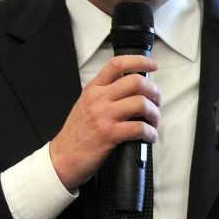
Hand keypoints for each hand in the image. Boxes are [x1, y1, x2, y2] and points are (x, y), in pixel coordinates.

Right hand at [49, 55, 159, 190]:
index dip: (139, 61)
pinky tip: (149, 136)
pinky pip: (139, 128)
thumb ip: (105, 92)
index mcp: (93, 88)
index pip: (117, 64)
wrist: (62, 158)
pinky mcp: (109, 134)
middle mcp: (99, 98)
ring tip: (153, 122)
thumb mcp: (85, 104)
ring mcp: (103, 116)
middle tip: (156, 101)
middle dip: (154, 91)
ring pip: (141, 103)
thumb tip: (132, 87)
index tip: (152, 65)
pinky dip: (150, 132)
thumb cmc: (77, 133)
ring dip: (154, 114)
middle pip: (136, 82)